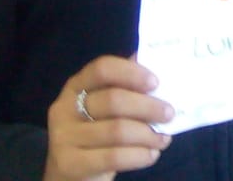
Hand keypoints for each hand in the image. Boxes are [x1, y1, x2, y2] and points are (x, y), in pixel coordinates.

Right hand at [43, 56, 172, 180]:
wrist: (70, 174)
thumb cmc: (96, 133)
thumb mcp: (104, 108)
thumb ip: (125, 86)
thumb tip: (157, 63)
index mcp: (76, 86)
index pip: (102, 69)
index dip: (131, 73)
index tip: (156, 83)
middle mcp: (64, 108)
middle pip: (113, 100)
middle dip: (148, 107)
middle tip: (169, 114)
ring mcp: (64, 137)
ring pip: (117, 131)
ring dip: (148, 135)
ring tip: (163, 139)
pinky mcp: (70, 164)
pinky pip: (113, 157)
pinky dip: (139, 156)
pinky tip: (151, 155)